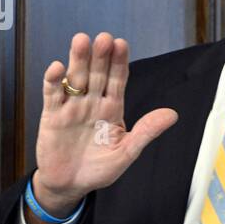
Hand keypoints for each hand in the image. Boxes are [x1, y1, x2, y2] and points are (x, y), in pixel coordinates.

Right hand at [32, 32, 178, 214]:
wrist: (70, 185)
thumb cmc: (99, 169)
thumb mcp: (126, 153)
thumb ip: (146, 132)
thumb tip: (172, 114)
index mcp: (112, 109)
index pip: (118, 80)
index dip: (119, 62)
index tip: (121, 44)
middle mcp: (92, 102)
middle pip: (97, 74)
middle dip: (100, 56)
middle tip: (103, 38)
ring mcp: (72, 107)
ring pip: (75, 78)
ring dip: (77, 60)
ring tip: (81, 41)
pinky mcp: (52, 115)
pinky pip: (52, 94)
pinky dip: (53, 81)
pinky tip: (58, 68)